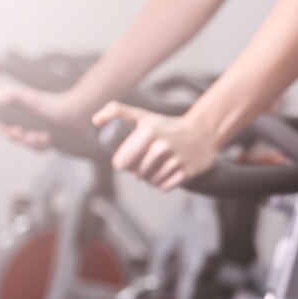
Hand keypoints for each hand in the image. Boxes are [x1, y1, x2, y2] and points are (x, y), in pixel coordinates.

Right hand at [0, 86, 93, 149]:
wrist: (74, 112)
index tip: (15, 130)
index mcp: (18, 114)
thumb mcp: (29, 97)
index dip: (6, 131)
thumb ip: (10, 96)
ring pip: (28, 145)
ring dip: (33, 143)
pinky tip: (48, 138)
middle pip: (16, 138)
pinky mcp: (48, 139)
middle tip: (30, 134)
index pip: (3, 127)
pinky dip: (43, 145)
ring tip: (43, 135)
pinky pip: (40, 149)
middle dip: (22, 138)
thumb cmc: (52, 103)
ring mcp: (37, 132)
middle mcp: (26, 123)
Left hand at [92, 101, 218, 190]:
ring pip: (151, 181)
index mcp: (147, 132)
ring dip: (149, 180)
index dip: (121, 164)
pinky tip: (164, 177)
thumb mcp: (142, 115)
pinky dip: (162, 185)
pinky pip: (165, 187)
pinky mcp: (187, 172)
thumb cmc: (166, 124)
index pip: (122, 162)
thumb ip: (115, 111)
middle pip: (137, 173)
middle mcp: (161, 147)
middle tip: (141, 168)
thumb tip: (95, 122)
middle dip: (136, 173)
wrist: (202, 132)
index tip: (126, 162)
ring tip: (152, 172)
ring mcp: (176, 160)